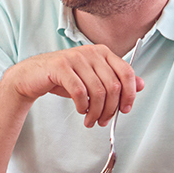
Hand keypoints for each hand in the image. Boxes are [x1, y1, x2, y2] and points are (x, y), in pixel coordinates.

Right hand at [2, 45, 145, 127]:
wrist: (32, 76)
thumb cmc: (64, 78)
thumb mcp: (92, 79)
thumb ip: (116, 80)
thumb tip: (141, 85)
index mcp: (103, 52)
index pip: (126, 73)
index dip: (129, 94)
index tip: (125, 110)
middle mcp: (91, 52)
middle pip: (112, 86)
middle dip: (110, 109)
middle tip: (103, 121)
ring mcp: (75, 57)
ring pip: (97, 91)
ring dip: (96, 112)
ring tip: (91, 120)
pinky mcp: (60, 66)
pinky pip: (80, 92)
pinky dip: (82, 106)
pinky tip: (80, 110)